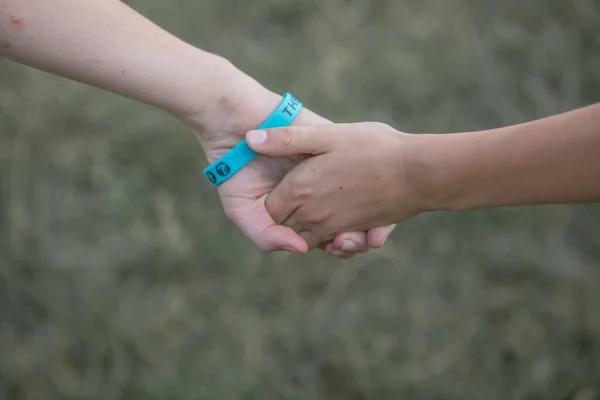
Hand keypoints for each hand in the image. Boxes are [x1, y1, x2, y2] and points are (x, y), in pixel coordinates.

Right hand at [183, 84, 394, 256]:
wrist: (232, 124)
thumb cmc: (235, 170)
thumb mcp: (243, 210)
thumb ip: (266, 236)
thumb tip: (301, 250)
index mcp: (302, 208)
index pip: (331, 235)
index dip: (342, 245)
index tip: (343, 246)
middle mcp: (320, 191)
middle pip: (351, 220)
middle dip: (358, 234)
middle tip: (354, 238)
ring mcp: (329, 168)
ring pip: (362, 198)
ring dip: (368, 213)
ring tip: (364, 223)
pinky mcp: (333, 144)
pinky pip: (360, 165)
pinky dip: (368, 180)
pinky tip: (367, 189)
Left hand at [245, 123, 423, 248]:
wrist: (419, 172)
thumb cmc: (374, 147)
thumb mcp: (327, 134)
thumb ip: (286, 139)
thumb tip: (249, 138)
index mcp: (300, 190)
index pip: (269, 207)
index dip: (272, 196)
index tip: (282, 180)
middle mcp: (312, 215)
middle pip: (284, 226)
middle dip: (285, 216)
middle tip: (299, 192)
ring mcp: (333, 228)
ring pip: (306, 239)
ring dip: (306, 229)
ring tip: (319, 205)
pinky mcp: (353, 233)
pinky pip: (331, 245)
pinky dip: (330, 238)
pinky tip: (339, 220)